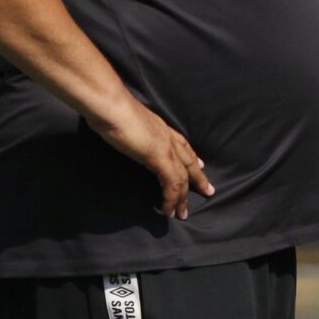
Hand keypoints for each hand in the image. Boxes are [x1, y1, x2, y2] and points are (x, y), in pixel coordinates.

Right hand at [97, 97, 212, 218]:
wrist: (111, 105)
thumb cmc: (112, 110)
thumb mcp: (126, 121)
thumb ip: (133, 131)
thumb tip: (126, 135)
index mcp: (161, 128)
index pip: (182, 144)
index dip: (191, 156)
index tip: (200, 165)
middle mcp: (168, 137)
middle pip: (188, 161)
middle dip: (198, 178)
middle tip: (208, 190)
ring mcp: (166, 148)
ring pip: (182, 177)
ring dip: (182, 197)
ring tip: (182, 213)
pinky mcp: (160, 158)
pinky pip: (171, 183)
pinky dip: (171, 198)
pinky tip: (169, 210)